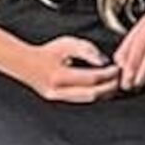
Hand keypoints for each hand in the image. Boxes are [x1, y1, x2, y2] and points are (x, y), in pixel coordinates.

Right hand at [5, 34, 121, 104]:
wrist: (26, 64)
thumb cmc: (46, 53)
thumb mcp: (67, 44)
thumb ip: (86, 50)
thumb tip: (103, 62)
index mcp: (59, 75)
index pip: (91, 78)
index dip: (108, 74)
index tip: (117, 69)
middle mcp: (57, 90)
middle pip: (92, 94)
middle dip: (109, 87)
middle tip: (119, 79)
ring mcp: (58, 98)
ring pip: (88, 100)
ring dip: (103, 94)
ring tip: (112, 84)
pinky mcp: (60, 101)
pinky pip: (82, 100)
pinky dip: (94, 95)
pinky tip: (101, 89)